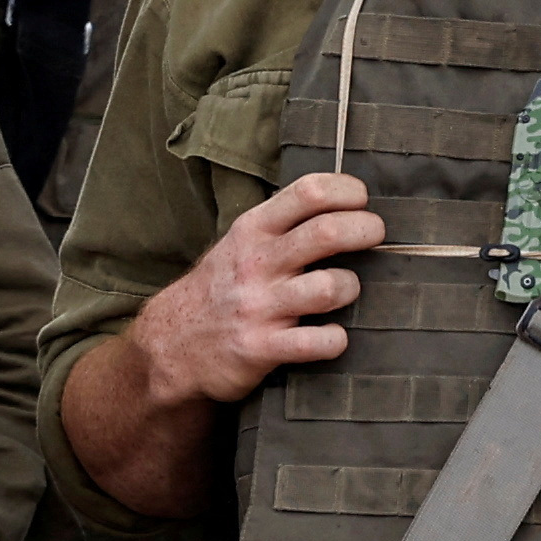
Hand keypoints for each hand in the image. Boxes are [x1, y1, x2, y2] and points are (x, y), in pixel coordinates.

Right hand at [117, 171, 381, 420]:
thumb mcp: (239, 245)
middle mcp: (255, 264)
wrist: (168, 345)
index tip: (360, 203)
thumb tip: (347, 206)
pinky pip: (319, 342)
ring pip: (331, 287)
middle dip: (367, 230)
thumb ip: (284, 225)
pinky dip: (334, 340)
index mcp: (252, 231)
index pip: (309, 192)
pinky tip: (329, 337)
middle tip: (372, 238)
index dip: (348, 192)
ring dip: (350, 289)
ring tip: (341, 292)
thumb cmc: (221, 289)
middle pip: (328, 231)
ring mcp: (258, 307)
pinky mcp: (261, 348)